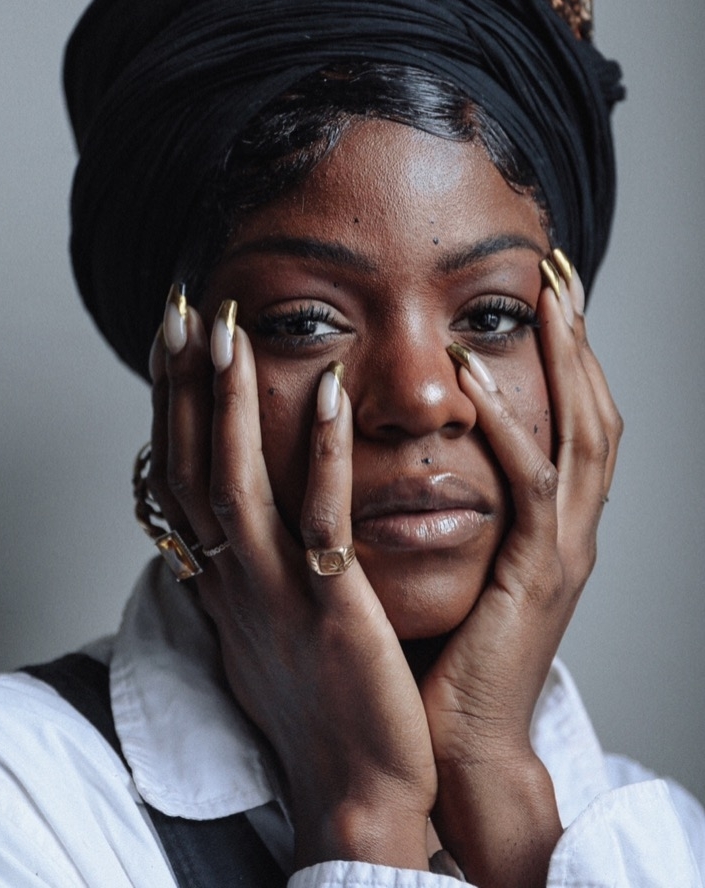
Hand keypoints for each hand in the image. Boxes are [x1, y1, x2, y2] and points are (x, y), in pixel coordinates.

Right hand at [148, 292, 436, 870]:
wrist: (358, 789)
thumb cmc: (319, 704)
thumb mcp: (266, 624)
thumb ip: (246, 564)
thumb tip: (227, 521)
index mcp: (222, 580)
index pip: (180, 475)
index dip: (173, 404)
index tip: (175, 339)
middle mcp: (234, 581)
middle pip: (191, 467)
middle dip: (183, 387)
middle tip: (183, 311)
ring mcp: (278, 597)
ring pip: (236, 486)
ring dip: (231, 405)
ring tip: (233, 333)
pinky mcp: (331, 613)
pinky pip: (320, 524)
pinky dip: (322, 456)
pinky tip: (333, 396)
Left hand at [421, 258, 622, 886]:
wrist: (457, 741)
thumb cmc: (446, 649)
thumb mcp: (457, 556)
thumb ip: (453, 497)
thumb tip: (415, 437)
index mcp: (552, 523)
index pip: (572, 417)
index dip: (568, 351)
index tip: (545, 290)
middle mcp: (571, 529)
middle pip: (596, 410)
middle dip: (581, 339)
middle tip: (559, 271)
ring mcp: (564, 552)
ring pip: (584, 437)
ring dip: (567, 363)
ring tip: (545, 298)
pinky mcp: (539, 577)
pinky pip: (536, 487)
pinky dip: (512, 429)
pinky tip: (475, 381)